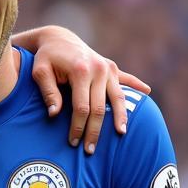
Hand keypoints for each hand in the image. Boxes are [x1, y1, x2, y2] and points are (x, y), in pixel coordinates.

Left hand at [28, 28, 150, 152]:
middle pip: (100, 108)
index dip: (78, 127)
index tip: (73, 142)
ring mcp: (108, 68)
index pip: (82, 107)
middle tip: (90, 149)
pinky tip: (147, 94)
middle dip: (95, 130)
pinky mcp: (112, 67)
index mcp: (80, 71)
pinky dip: (137, 87)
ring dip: (120, 118)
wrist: (59, 39)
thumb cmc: (46, 58)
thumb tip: (54, 114)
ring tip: (122, 135)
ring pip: (118, 98)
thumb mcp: (39, 72)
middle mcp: (98, 69)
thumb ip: (48, 92)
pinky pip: (127, 80)